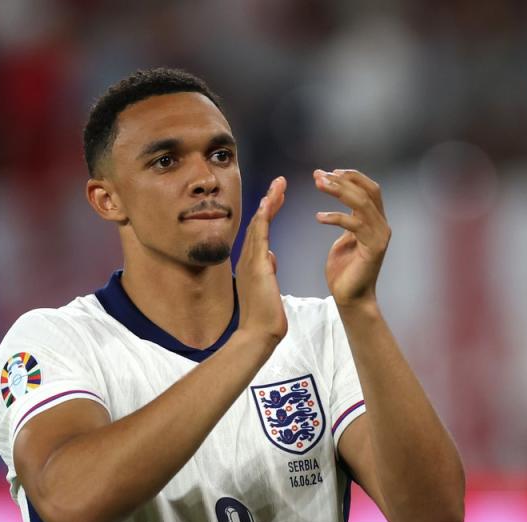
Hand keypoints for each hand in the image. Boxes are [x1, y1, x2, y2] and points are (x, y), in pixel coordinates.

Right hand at [235, 176, 287, 345]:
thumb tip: (271, 259)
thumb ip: (267, 271)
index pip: (261, 231)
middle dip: (269, 201)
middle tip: (279, 182)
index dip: (269, 211)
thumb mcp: (267, 288)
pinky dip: (263, 219)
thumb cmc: (264, 317)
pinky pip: (259, 238)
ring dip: (268, 203)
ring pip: (258, 225)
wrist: (258, 334)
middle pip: (259, 222)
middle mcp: (247, 259)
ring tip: (278, 185)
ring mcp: (250, 262)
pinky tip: (268, 204)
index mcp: (252, 263)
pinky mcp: (256, 267)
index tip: (277, 196)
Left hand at [314, 169, 390, 306]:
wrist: (350, 297)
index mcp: (375, 220)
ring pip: (362, 203)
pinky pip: (354, 225)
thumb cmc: (345, 270)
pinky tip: (318, 217)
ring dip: (338, 191)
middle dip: (342, 180)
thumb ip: (346, 220)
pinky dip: (335, 217)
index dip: (352, 176)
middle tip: (318, 175)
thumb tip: (337, 203)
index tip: (329, 171)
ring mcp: (380, 236)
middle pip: (367, 191)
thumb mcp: (345, 238)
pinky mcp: (374, 248)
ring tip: (319, 185)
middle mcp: (382, 225)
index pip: (370, 188)